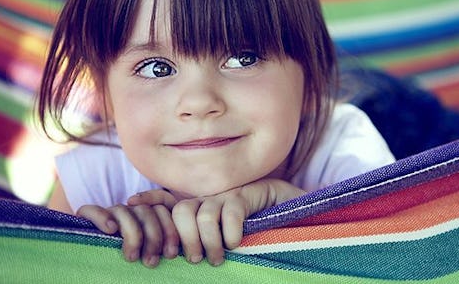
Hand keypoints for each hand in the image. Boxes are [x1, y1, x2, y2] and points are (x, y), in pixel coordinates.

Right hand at [77, 189, 178, 267]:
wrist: (93, 272)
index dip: (169, 230)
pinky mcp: (86, 217)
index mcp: (148, 216)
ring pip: (124, 210)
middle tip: (150, 262)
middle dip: (153, 237)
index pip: (163, 210)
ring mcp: (110, 213)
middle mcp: (130, 211)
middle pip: (146, 211)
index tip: (170, 254)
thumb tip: (179, 255)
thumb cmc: (130, 267)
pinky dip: (102, 217)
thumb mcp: (149, 256)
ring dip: (132, 234)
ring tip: (131, 257)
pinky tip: (110, 230)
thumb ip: (161, 249)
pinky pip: (93, 210)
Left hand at [171, 179, 304, 265]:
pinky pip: (232, 210)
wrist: (294, 210)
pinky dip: (231, 231)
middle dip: (186, 239)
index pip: (172, 212)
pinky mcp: (250, 194)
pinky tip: (237, 243)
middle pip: (182, 211)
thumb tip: (188, 264)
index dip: (164, 227)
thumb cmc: (258, 232)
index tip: (166, 248)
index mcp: (202, 210)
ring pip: (204, 214)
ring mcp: (230, 195)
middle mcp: (212, 200)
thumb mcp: (228, 242)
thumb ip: (209, 247)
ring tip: (218, 259)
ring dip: (209, 241)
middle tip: (196, 260)